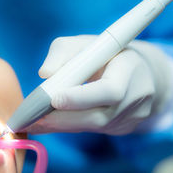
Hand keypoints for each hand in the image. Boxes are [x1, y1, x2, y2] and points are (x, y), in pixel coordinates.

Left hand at [26, 36, 172, 134]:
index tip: (53, 99)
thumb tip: (45, 73)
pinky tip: (52, 123)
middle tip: (33, 119)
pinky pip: (94, 130)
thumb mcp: (85, 42)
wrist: (140, 72)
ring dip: (62, 125)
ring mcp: (133, 116)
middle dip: (63, 118)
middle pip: (100, 117)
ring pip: (94, 127)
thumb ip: (62, 52)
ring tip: (35, 122)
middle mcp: (136, 96)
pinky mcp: (125, 128)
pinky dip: (71, 126)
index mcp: (130, 69)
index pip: (109, 90)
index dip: (81, 98)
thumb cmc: (107, 53)